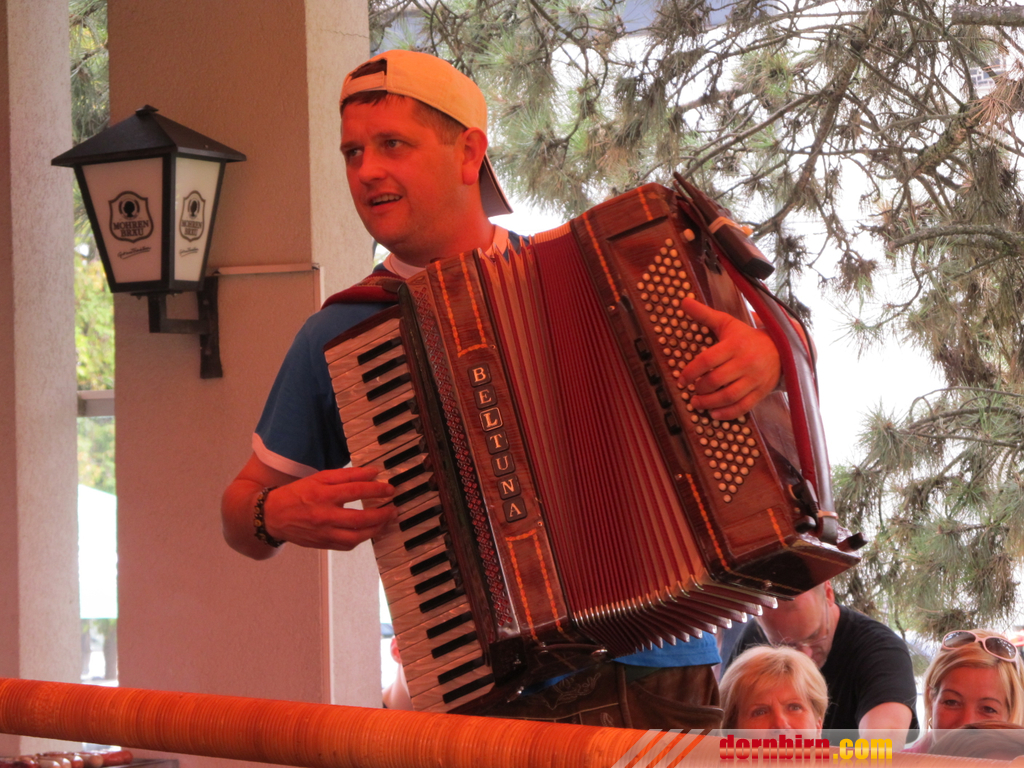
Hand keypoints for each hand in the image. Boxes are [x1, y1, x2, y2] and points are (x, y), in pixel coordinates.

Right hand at [262, 466, 396, 550]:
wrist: (272, 516)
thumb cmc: (297, 493)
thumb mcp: (320, 477)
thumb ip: (347, 475)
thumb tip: (373, 473)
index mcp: (322, 494)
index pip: (355, 491)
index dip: (376, 490)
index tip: (390, 489)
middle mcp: (324, 516)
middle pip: (360, 518)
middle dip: (382, 514)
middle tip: (394, 508)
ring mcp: (324, 533)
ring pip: (356, 537)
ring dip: (376, 530)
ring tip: (387, 521)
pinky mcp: (323, 544)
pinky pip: (348, 545)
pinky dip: (362, 539)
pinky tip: (371, 531)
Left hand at [676, 297, 780, 420]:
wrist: (782, 348)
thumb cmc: (747, 336)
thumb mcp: (727, 323)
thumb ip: (704, 315)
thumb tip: (683, 301)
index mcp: (735, 345)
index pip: (707, 360)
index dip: (690, 372)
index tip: (681, 379)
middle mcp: (745, 362)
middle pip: (716, 380)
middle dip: (699, 388)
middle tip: (691, 391)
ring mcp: (754, 379)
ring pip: (728, 396)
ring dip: (709, 403)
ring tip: (697, 403)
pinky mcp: (761, 392)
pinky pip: (743, 407)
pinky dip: (727, 414)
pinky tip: (714, 414)